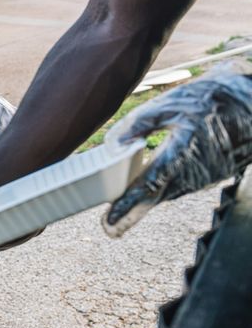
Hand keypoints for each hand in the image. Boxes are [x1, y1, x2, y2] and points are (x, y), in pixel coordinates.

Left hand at [102, 60, 251, 236]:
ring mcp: (204, 177)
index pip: (147, 188)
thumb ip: (139, 122)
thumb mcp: (174, 102)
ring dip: (146, 201)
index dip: (126, 208)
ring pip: (167, 193)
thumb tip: (113, 142)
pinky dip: (162, 189)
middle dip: (130, 214)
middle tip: (109, 228)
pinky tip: (149, 187)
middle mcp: (193, 173)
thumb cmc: (218, 98)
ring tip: (120, 211)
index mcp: (181, 155)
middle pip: (154, 198)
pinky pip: (180, 186)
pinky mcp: (210, 175)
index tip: (108, 224)